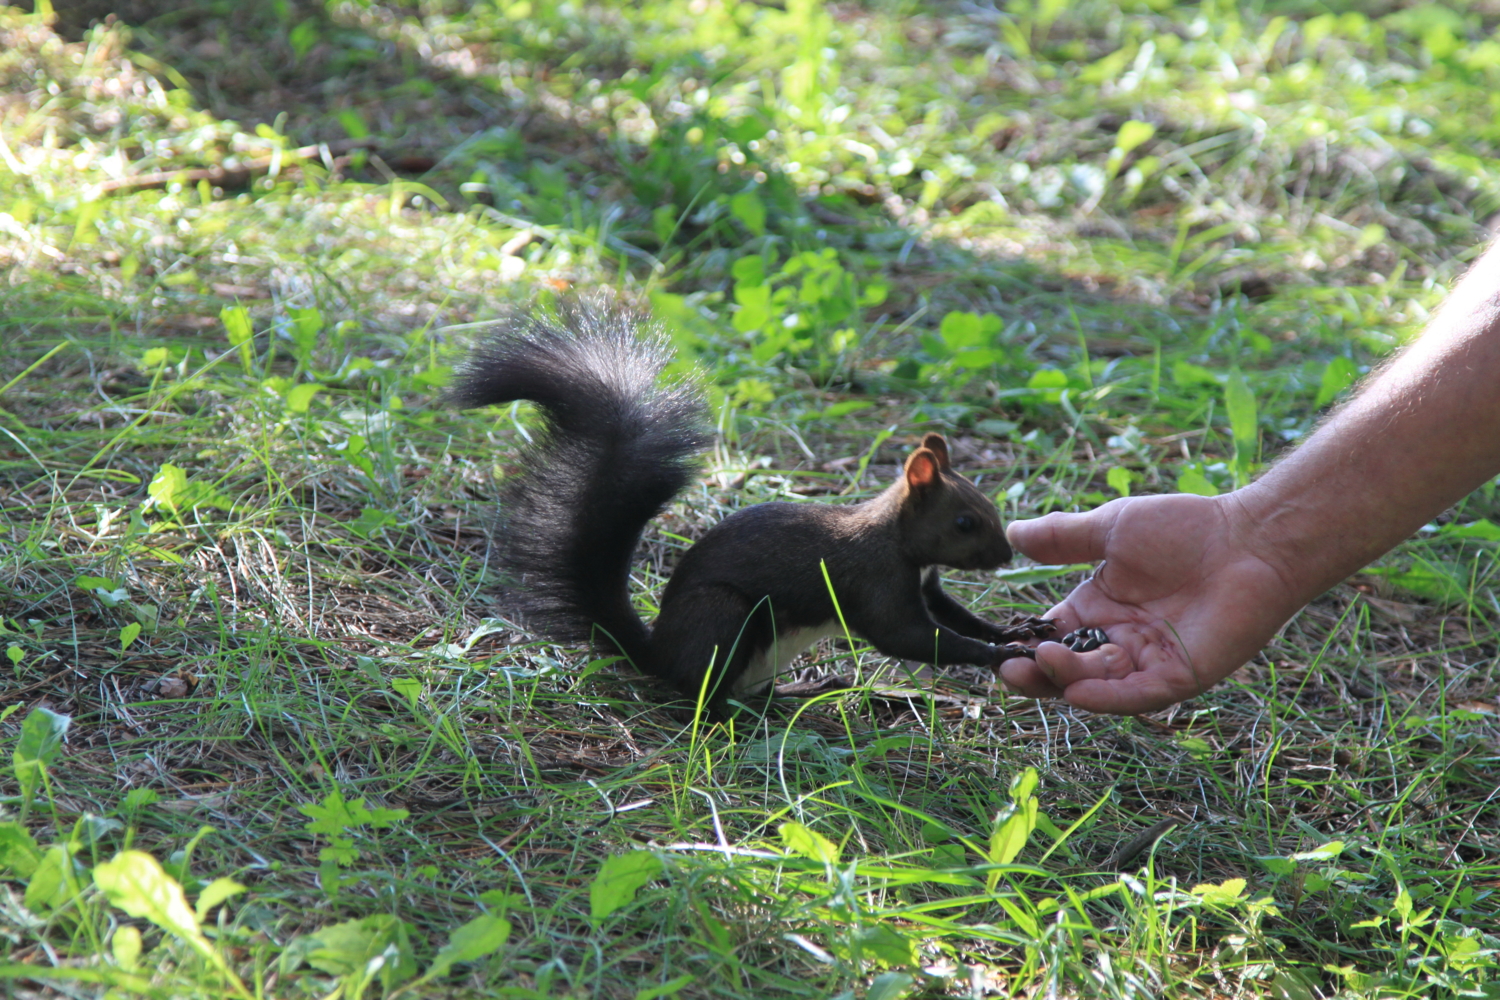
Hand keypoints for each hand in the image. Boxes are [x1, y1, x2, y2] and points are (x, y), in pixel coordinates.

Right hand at [997, 493, 1306, 713]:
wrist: (1249, 539)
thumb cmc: (1184, 528)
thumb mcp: (1110, 527)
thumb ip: (1062, 537)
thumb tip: (1012, 534)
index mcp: (1099, 608)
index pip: (1052, 637)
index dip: (1024, 646)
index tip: (999, 648)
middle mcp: (1119, 640)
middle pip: (1068, 669)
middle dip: (1036, 673)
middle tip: (1010, 668)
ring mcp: (1149, 661)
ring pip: (1097, 683)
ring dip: (1066, 678)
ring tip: (1044, 660)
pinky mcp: (1179, 675)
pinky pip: (1137, 695)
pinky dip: (1107, 697)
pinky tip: (1079, 691)